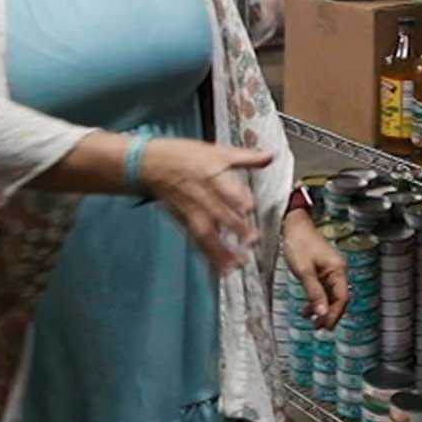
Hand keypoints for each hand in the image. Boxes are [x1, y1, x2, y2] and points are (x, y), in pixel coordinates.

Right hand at [140, 138, 274, 274]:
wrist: (151, 165)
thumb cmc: (183, 156)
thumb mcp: (218, 151)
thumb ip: (247, 157)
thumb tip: (270, 156)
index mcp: (212, 175)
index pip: (224, 187)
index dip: (236, 197)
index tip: (250, 207)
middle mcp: (202, 195)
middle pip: (218, 213)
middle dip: (235, 228)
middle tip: (252, 241)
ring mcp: (192, 211)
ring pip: (207, 232)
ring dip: (222, 250)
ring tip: (238, 264)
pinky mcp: (185, 222)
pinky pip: (197, 241)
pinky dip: (209, 257)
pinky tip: (221, 270)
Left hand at [282, 211, 348, 330]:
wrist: (293, 224)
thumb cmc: (299, 242)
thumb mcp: (304, 271)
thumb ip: (314, 293)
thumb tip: (322, 313)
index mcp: (338, 270)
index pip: (342, 298)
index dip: (334, 314)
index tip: (325, 326)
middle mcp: (337, 271)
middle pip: (338, 298)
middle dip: (329, 314)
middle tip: (319, 328)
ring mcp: (330, 270)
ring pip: (330, 296)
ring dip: (322, 309)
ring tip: (312, 323)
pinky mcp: (322, 270)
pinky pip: (323, 289)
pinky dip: (317, 300)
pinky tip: (307, 309)